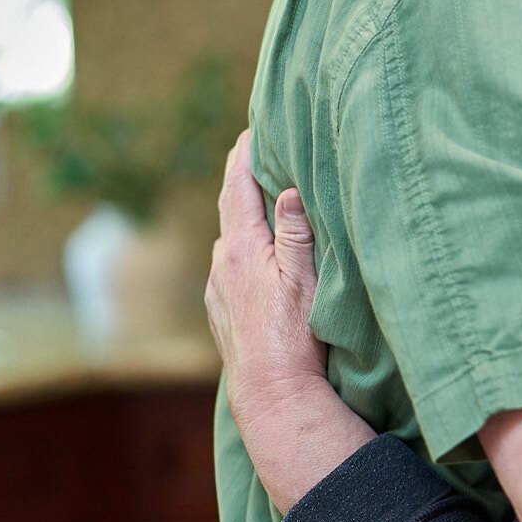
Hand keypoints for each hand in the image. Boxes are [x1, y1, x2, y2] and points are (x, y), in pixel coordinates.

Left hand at [206, 133, 325, 443]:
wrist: (272, 392)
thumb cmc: (295, 334)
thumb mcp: (304, 277)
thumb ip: (296, 231)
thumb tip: (287, 187)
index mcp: (241, 248)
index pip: (238, 188)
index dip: (244, 156)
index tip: (251, 129)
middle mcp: (222, 263)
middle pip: (230, 208)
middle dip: (241, 179)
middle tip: (253, 151)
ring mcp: (217, 289)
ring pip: (230, 239)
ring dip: (243, 216)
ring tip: (260, 200)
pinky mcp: (221, 310)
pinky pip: (229, 265)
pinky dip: (242, 247)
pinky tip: (256, 255)